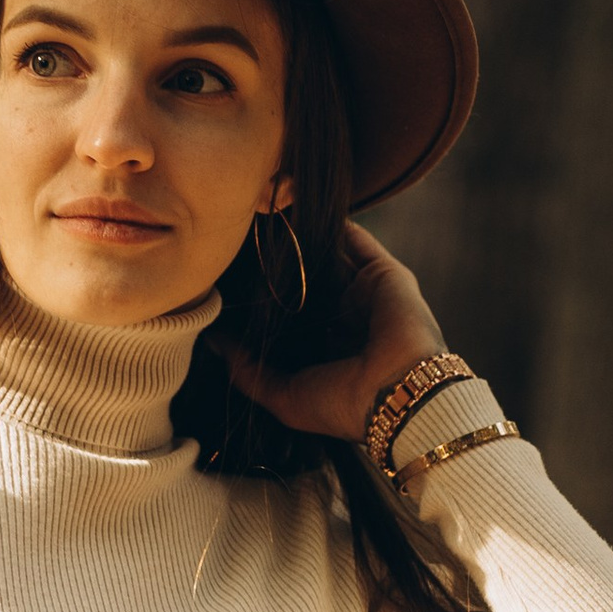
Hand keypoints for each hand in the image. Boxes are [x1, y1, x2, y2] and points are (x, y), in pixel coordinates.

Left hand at [224, 221, 446, 449]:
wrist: (399, 395)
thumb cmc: (342, 405)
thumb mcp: (283, 396)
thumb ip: (247, 371)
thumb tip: (213, 342)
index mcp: (325, 347)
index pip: (290, 310)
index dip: (264, 293)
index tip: (230, 274)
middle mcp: (346, 317)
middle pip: (308, 277)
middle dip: (281, 259)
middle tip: (244, 235)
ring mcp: (366, 292)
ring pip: (330, 254)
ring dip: (304, 236)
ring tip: (267, 212)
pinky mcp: (384, 273)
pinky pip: (356, 239)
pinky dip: (334, 224)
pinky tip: (301, 207)